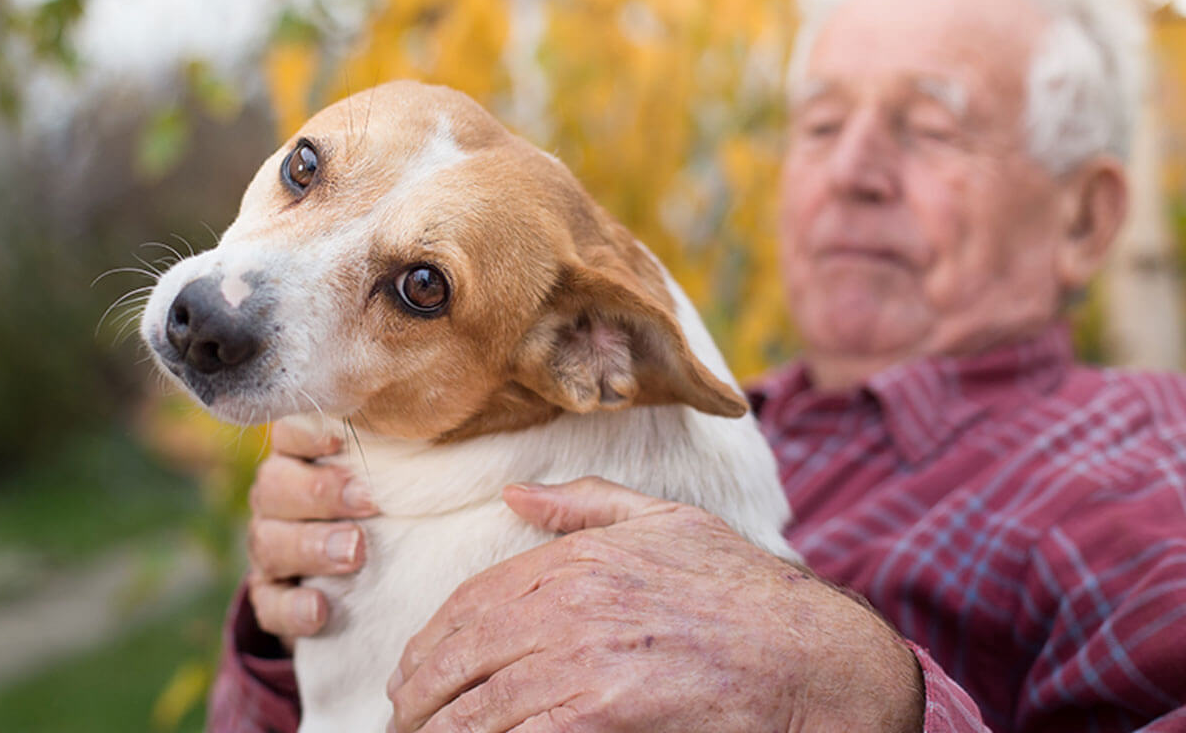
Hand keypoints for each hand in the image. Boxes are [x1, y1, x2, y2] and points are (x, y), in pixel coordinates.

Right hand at [245, 420, 379, 642]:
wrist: (362, 580)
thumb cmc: (383, 508)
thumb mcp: (387, 479)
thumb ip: (399, 458)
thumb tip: (446, 432)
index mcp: (299, 457)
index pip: (288, 434)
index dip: (307, 434)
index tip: (340, 441)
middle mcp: (275, 498)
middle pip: (274, 486)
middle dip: (322, 493)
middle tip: (369, 502)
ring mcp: (268, 546)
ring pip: (269, 543)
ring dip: (312, 548)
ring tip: (355, 554)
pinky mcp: (269, 595)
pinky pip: (269, 602)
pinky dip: (293, 606)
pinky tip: (320, 609)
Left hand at [387, 478, 922, 732]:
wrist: (802, 651)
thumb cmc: (738, 588)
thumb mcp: (664, 521)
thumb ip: (584, 506)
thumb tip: (515, 496)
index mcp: (578, 558)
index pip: (475, 599)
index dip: (433, 638)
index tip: (413, 667)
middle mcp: (570, 603)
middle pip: (462, 651)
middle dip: (419, 689)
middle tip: (402, 713)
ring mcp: (583, 659)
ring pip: (478, 701)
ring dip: (438, 726)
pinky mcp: (600, 711)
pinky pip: (518, 732)